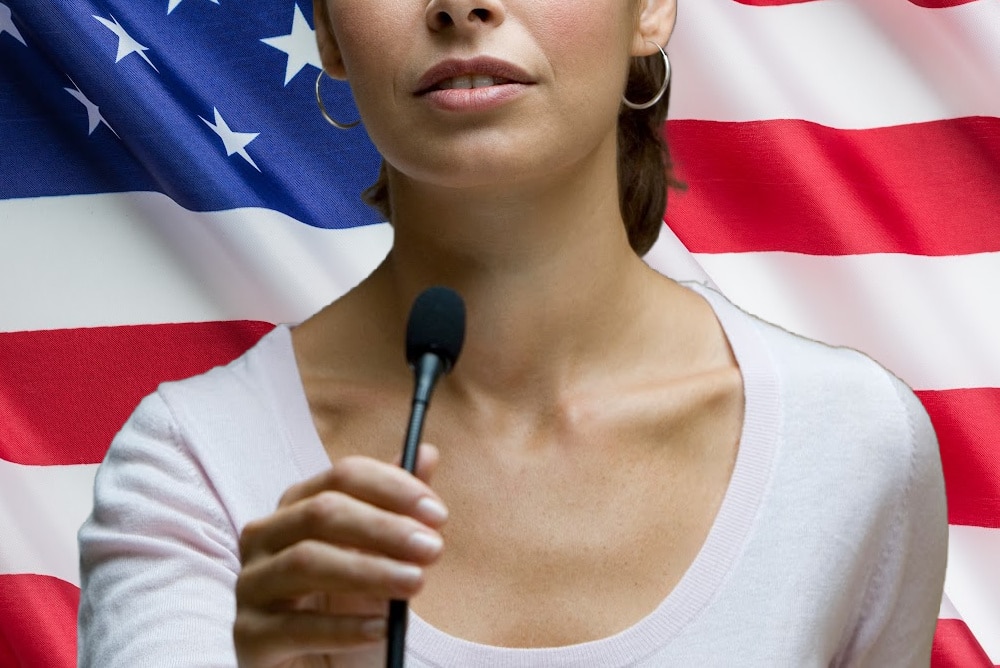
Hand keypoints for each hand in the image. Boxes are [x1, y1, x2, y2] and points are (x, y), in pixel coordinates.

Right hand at [234, 444, 446, 667]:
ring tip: (415, 584)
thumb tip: (427, 453)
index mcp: (296, 507)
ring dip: (369, 571)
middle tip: (433, 549)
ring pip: (306, 562)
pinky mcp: (248, 636)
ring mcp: (251, 586)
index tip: (436, 513)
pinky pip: (295, 627)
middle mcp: (264, 538)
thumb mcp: (380, 557)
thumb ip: (397, 508)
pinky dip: (344, 627)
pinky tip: (382, 628)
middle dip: (383, 528)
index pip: (341, 477)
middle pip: (321, 513)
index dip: (391, 488)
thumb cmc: (348, 607)